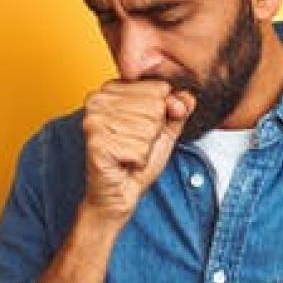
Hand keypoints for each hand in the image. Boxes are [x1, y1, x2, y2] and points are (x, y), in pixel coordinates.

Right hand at [80, 79, 195, 222]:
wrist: (117, 193)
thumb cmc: (136, 161)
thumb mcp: (164, 131)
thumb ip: (178, 111)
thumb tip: (187, 97)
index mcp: (112, 89)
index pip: (159, 88)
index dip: (161, 114)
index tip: (142, 130)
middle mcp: (98, 99)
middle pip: (155, 107)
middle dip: (153, 132)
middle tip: (134, 145)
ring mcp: (94, 120)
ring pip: (148, 127)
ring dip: (145, 148)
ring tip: (128, 154)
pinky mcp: (96, 142)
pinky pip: (139, 148)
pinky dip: (138, 160)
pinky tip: (124, 163)